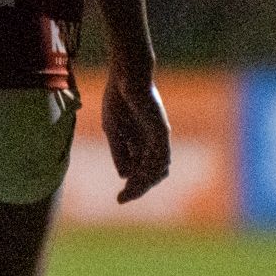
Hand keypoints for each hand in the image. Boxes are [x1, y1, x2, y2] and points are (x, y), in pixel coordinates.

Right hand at [102, 70, 170, 202]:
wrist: (126, 76)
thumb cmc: (118, 98)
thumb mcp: (113, 130)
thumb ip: (119, 152)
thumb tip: (124, 175)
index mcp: (142, 142)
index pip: (142, 171)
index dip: (133, 186)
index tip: (119, 199)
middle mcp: (154, 143)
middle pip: (152, 174)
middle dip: (139, 188)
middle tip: (123, 199)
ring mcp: (160, 138)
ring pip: (158, 169)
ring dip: (145, 182)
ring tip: (130, 191)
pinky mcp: (162, 131)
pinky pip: (160, 156)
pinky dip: (151, 169)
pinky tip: (138, 177)